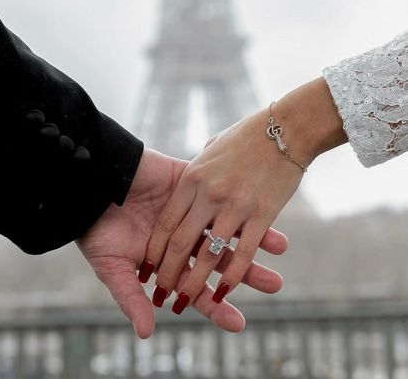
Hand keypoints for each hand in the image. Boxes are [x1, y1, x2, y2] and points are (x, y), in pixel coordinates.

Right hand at [77, 148, 287, 337]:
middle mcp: (182, 238)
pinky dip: (239, 204)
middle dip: (245, 272)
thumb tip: (147, 334)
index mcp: (165, 261)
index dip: (216, 304)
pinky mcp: (190, 185)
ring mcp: (188, 212)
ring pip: (224, 228)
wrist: (90, 184)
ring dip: (251, 238)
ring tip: (280, 248)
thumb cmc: (95, 229)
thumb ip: (131, 298)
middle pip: (218, 259)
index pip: (195, 287)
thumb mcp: (112, 267)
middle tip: (273, 283)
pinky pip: (218, 196)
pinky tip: (262, 210)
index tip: (239, 322)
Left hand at [142, 78, 345, 313]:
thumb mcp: (210, 151)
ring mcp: (235, 205)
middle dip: (167, 273)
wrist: (286, 128)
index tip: (146, 269)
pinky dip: (232, 277)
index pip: (166, 222)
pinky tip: (223, 294)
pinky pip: (243, 252)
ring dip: (194, 283)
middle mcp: (208, 194)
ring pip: (208, 254)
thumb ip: (196, 173)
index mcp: (191, 177)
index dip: (154, 250)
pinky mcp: (262, 214)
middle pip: (180, 242)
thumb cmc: (246, 137)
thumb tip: (186, 188)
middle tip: (159, 295)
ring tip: (183, 304)